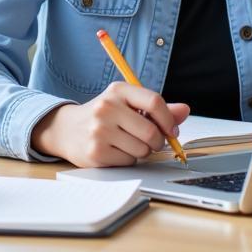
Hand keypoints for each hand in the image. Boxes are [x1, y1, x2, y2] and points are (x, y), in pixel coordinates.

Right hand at [31, 82, 189, 167]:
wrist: (67, 129)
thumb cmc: (104, 116)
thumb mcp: (127, 104)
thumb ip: (156, 108)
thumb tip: (184, 110)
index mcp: (118, 90)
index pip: (154, 102)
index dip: (169, 120)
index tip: (171, 130)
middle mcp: (107, 107)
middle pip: (152, 131)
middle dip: (157, 141)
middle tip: (149, 141)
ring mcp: (100, 130)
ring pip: (142, 149)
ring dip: (141, 151)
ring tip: (126, 142)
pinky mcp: (96, 152)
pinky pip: (128, 161)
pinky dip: (127, 159)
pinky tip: (114, 150)